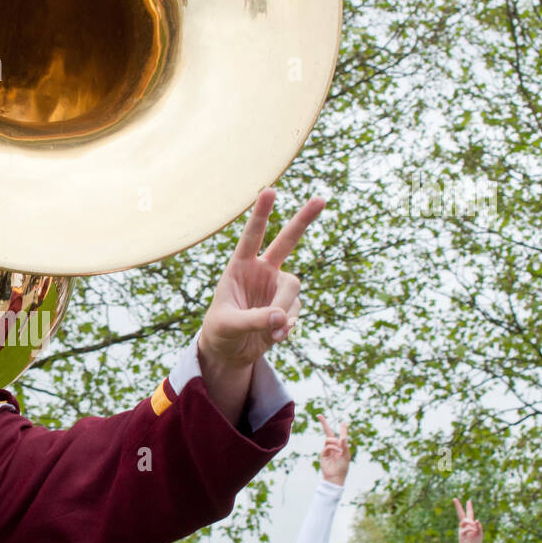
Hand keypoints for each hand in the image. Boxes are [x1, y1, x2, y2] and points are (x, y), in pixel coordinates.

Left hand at [199, 189, 324, 369]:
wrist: (229, 351)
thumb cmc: (220, 331)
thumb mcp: (228, 325)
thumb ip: (253, 320)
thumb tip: (283, 317)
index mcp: (240, 267)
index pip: (251, 237)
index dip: (260, 214)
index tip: (269, 191)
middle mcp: (262, 271)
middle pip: (287, 241)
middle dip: (303, 220)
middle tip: (321, 199)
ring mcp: (277, 287)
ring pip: (293, 289)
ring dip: (283, 311)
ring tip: (271, 332)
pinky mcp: (287, 305)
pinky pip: (294, 312)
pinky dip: (286, 326)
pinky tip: (273, 336)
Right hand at [319, 415, 349, 485]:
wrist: (336, 477)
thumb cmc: (343, 467)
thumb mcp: (346, 455)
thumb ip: (345, 445)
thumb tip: (342, 437)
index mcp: (341, 447)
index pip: (341, 435)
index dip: (342, 429)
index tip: (343, 422)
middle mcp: (333, 446)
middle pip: (328, 432)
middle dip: (324, 423)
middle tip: (319, 415)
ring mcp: (327, 450)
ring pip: (328, 439)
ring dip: (334, 442)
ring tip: (339, 450)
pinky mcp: (323, 454)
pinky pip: (327, 446)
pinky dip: (333, 448)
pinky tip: (337, 452)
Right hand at [454, 498, 481, 542]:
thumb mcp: (480, 533)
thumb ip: (479, 526)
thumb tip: (476, 520)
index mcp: (470, 524)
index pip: (469, 514)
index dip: (469, 507)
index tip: (468, 501)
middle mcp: (465, 526)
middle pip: (461, 514)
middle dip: (458, 506)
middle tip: (454, 499)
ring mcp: (462, 529)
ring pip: (465, 521)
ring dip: (471, 524)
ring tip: (475, 531)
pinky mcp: (461, 534)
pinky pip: (466, 529)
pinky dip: (471, 530)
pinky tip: (474, 532)